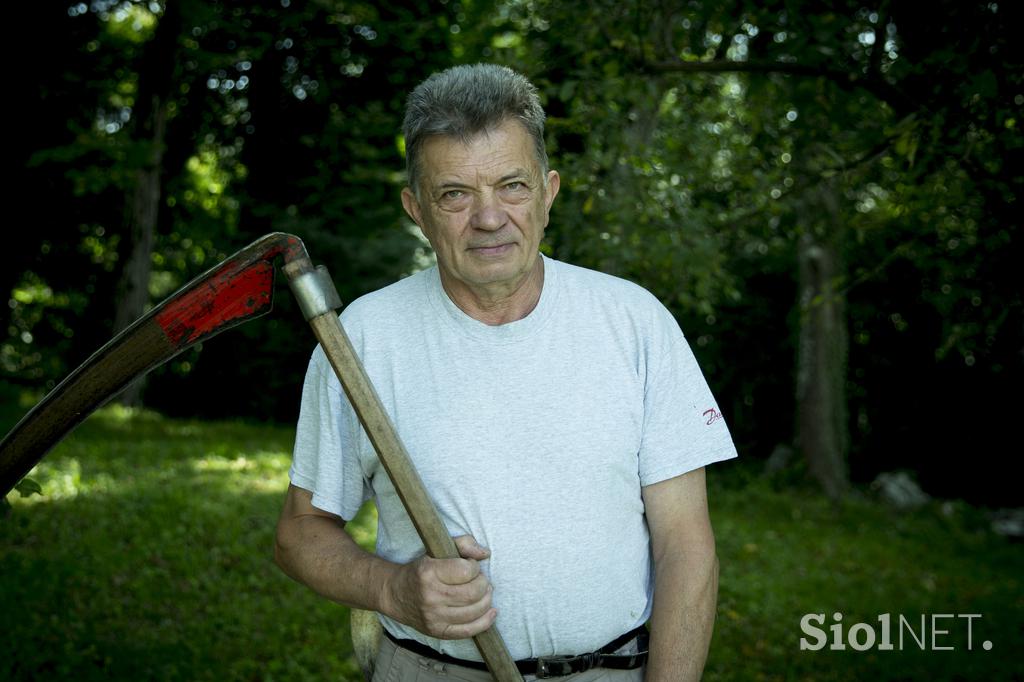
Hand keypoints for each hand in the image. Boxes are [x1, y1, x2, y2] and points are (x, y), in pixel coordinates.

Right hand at [382, 535, 496, 639]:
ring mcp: (434, 617)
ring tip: (483, 592)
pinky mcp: (437, 632)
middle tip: (480, 580)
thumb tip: (485, 554)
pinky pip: (468, 631)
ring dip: (486, 600)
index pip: (466, 571)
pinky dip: (485, 622)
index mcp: (429, 573)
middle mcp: (431, 596)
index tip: (471, 566)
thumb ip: (462, 544)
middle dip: (484, 584)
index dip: (475, 567)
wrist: (394, 594)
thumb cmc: (420, 570)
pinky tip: (491, 612)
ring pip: (474, 611)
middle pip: (473, 593)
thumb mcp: (436, 551)